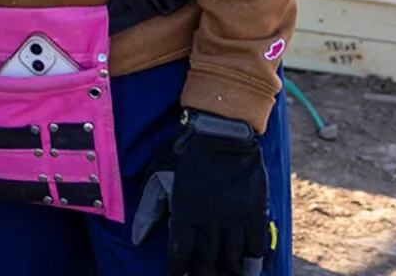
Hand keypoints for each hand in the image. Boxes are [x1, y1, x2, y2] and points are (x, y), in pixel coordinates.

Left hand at [153, 109, 274, 275]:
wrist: (222, 132)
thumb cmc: (188, 154)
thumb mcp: (160, 177)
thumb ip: (150, 209)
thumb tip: (137, 238)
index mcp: (185, 213)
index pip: (180, 254)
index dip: (179, 271)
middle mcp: (210, 221)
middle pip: (207, 262)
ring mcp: (235, 217)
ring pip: (233, 258)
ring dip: (228, 273)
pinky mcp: (256, 210)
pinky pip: (258, 244)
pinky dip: (255, 260)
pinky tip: (252, 269)